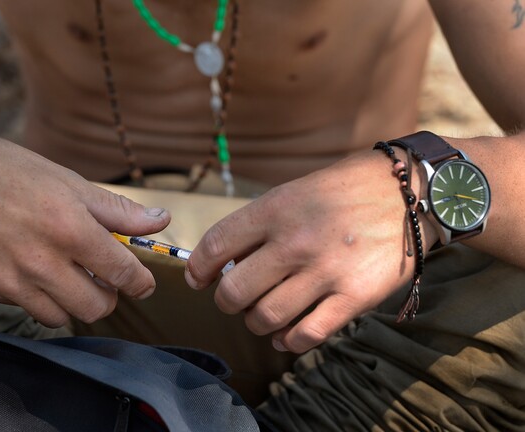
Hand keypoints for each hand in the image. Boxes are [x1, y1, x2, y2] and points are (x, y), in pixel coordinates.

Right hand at [0, 119, 169, 326]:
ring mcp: (10, 280)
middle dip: (107, 297)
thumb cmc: (9, 171)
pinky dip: (37, 295)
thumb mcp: (69, 182)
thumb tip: (161, 222)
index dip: (140, 282)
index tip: (142, 282)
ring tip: (65, 273)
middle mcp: (41, 261)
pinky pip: (25, 307)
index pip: (122, 274)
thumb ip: (118, 210)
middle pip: (96, 308)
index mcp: (69, 228)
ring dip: (73, 301)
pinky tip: (29, 268)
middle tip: (102, 278)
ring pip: (61, 317)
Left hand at [185, 151, 432, 352]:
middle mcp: (295, 242)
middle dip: (227, 302)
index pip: (215, 246)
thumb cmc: (344, 191)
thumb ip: (258, 226)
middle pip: (234, 293)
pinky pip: (306, 335)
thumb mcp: (294, 192)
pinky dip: (288, 340)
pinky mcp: (354, 297)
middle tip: (236, 299)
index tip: (199, 279)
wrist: (411, 191)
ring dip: (257, 323)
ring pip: (265, 319)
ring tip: (264, 314)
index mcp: (275, 209)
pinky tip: (288, 333)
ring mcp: (325, 272)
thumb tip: (223, 264)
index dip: (197, 269)